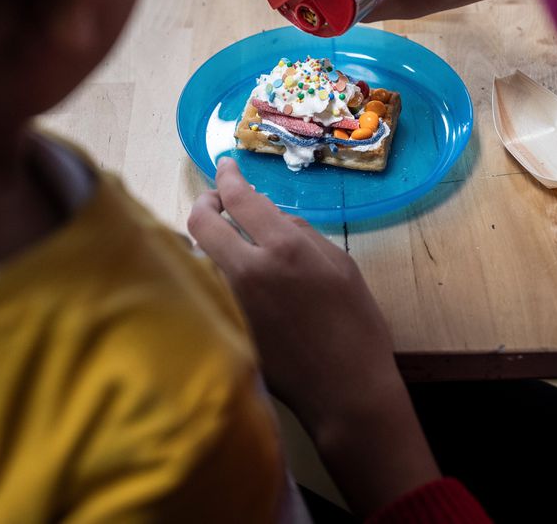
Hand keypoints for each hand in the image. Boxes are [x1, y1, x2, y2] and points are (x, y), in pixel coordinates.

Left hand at [189, 157, 439, 515]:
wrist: (346, 390)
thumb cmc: (356, 326)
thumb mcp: (340, 265)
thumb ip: (302, 234)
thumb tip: (272, 219)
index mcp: (284, 248)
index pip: (239, 197)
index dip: (227, 176)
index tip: (226, 167)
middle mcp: (248, 270)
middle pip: (200, 222)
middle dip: (205, 203)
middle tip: (217, 200)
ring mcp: (230, 302)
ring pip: (201, 257)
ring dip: (211, 242)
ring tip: (230, 242)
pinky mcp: (225, 327)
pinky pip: (210, 288)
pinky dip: (217, 275)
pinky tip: (234, 281)